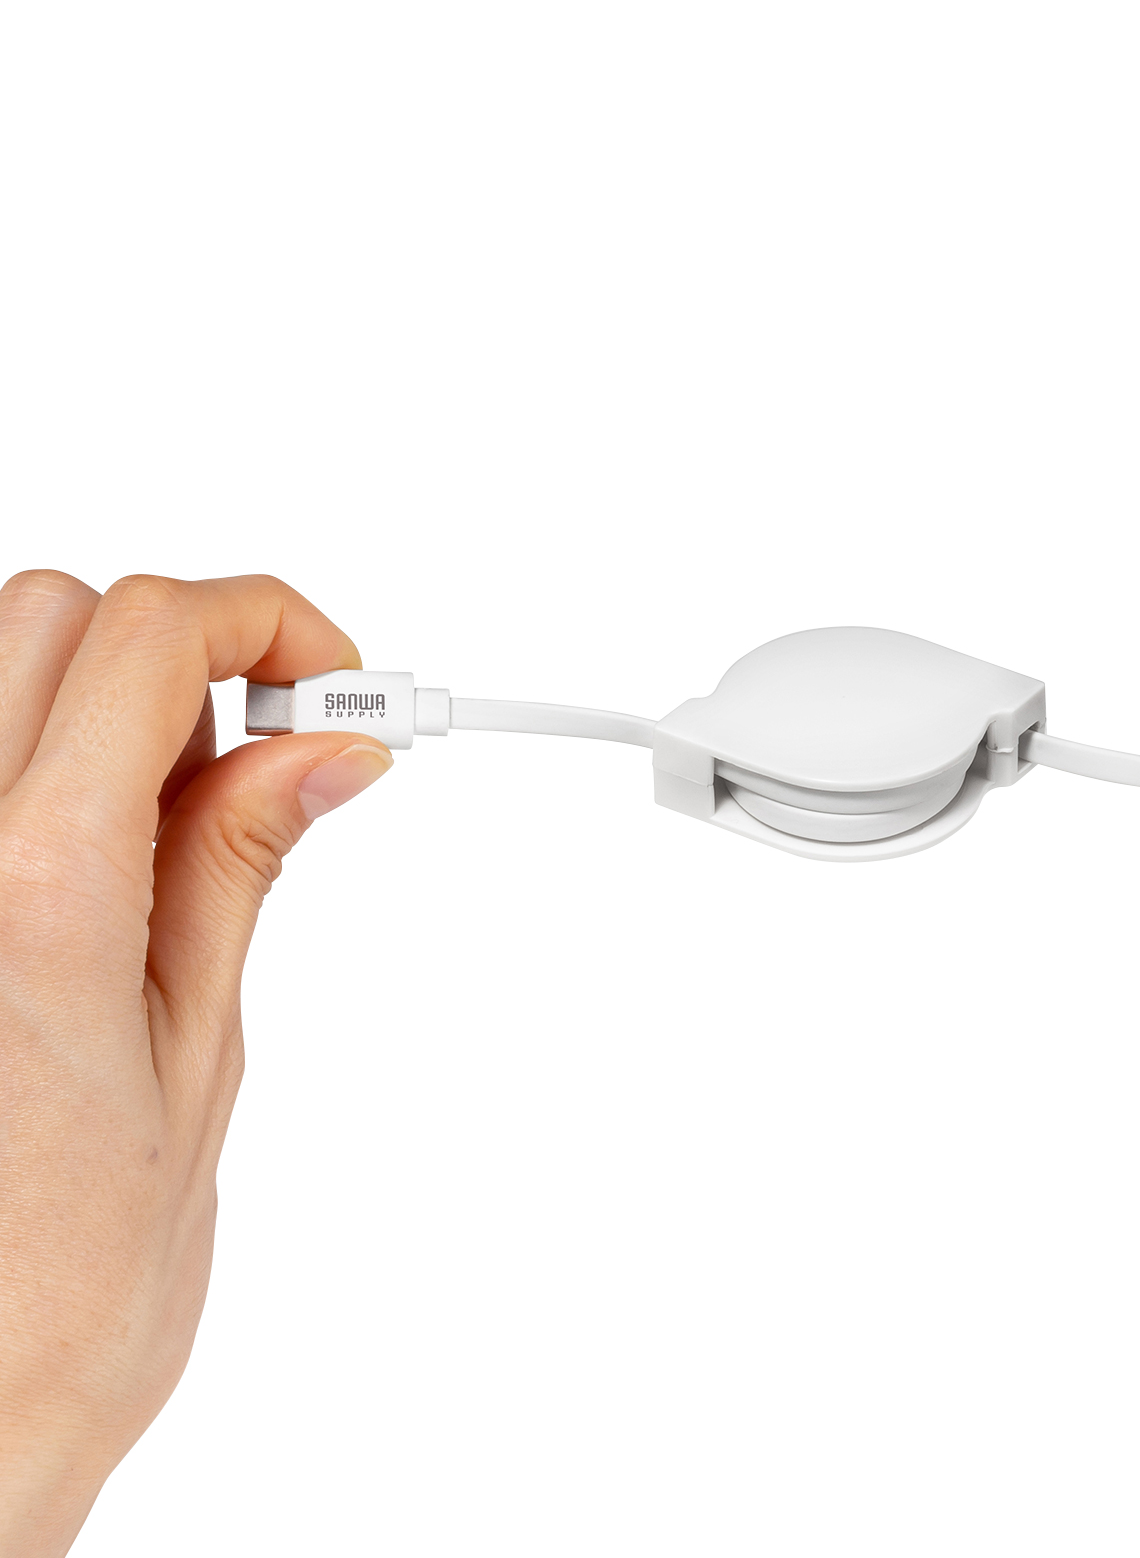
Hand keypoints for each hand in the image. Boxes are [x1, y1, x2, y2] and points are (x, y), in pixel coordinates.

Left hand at [0, 572, 391, 1555]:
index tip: (334, 686)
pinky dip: (45, 759)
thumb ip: (240, 861)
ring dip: (111, 695)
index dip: (266, 622)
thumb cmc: (68, 1287)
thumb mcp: (200, 1048)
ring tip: (189, 807)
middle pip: (60, 616)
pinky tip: (99, 849)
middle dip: (192, 647)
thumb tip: (321, 751)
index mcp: (40, 896)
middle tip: (277, 741)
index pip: (149, 640)